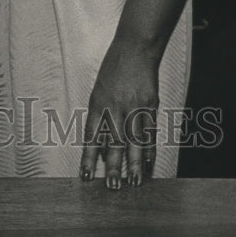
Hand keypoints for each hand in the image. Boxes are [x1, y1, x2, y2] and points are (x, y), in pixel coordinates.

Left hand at [80, 36, 158, 188]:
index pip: (91, 136)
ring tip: (133, 182)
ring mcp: (134, 108)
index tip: (85, 176)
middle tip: (112, 187)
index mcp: (98, 104)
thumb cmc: (113, 70)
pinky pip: (149, 132)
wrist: (134, 49)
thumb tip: (100, 144)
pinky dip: (148, 149)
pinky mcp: (150, 106)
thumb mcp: (98, 90)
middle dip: (112, 167)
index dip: (88, 158)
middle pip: (113, 142)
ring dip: (133, 164)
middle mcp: (115, 108)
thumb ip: (99, 116)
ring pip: (133, 142)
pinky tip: (148, 163)